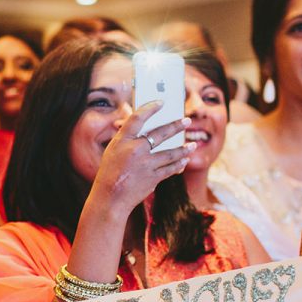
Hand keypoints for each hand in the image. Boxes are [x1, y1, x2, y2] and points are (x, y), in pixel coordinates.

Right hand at [88, 102, 192, 216]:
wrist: (110, 198)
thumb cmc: (110, 172)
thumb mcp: (113, 151)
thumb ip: (127, 138)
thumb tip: (144, 128)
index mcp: (122, 141)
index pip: (137, 118)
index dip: (150, 108)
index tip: (161, 102)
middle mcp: (135, 150)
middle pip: (160, 133)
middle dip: (176, 126)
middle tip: (187, 120)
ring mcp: (145, 165)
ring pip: (170, 153)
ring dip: (183, 149)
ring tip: (192, 144)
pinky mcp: (152, 178)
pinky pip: (170, 168)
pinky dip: (178, 164)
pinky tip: (184, 161)